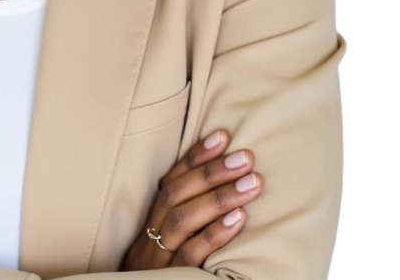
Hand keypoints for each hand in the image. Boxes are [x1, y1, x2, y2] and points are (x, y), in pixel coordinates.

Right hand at [119, 128, 262, 270]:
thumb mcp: (167, 252)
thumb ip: (185, 223)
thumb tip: (223, 186)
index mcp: (147, 226)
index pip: (169, 182)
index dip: (194, 157)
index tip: (222, 136)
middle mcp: (147, 240)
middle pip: (175, 196)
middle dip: (211, 173)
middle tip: (246, 156)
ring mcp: (155, 262)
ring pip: (181, 221)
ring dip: (219, 197)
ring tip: (253, 182)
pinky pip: (190, 258)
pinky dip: (214, 235)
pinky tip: (238, 219)